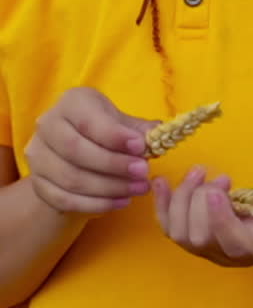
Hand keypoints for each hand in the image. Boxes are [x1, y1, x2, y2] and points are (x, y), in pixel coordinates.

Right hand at [25, 86, 160, 216]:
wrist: (71, 152)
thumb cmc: (102, 130)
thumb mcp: (120, 122)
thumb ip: (138, 128)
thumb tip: (159, 134)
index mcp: (71, 102)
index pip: (88, 121)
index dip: (115, 136)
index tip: (142, 147)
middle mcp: (48, 125)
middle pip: (76, 151)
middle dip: (114, 165)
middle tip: (143, 173)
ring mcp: (39, 156)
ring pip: (72, 179)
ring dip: (109, 188)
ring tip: (138, 189)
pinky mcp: (38, 183)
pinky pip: (65, 200)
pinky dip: (96, 204)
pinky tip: (121, 202)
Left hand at [152, 160, 252, 267]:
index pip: (234, 244)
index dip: (220, 221)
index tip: (218, 189)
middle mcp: (235, 254)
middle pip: (200, 238)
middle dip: (199, 200)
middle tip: (218, 175)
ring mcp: (216, 250)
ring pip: (181, 235)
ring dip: (183, 199)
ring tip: (201, 172)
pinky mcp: (203, 239)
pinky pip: (172, 230)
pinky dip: (163, 207)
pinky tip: (162, 183)